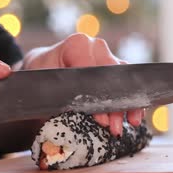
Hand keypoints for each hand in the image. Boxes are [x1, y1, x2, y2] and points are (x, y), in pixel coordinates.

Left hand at [23, 33, 143, 135]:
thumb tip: (75, 119)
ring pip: (123, 80)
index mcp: (77, 45)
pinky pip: (126, 84)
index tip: (99, 118)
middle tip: (114, 128)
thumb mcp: (42, 88)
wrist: (41, 71)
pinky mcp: (113, 69)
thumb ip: (59, 100)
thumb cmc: (39, 79)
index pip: (94, 72)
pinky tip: (132, 117)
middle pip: (112, 77)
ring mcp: (107, 56)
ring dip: (126, 104)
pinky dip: (130, 101)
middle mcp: (96, 47)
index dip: (97, 97)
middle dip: (114, 104)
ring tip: (128, 125)